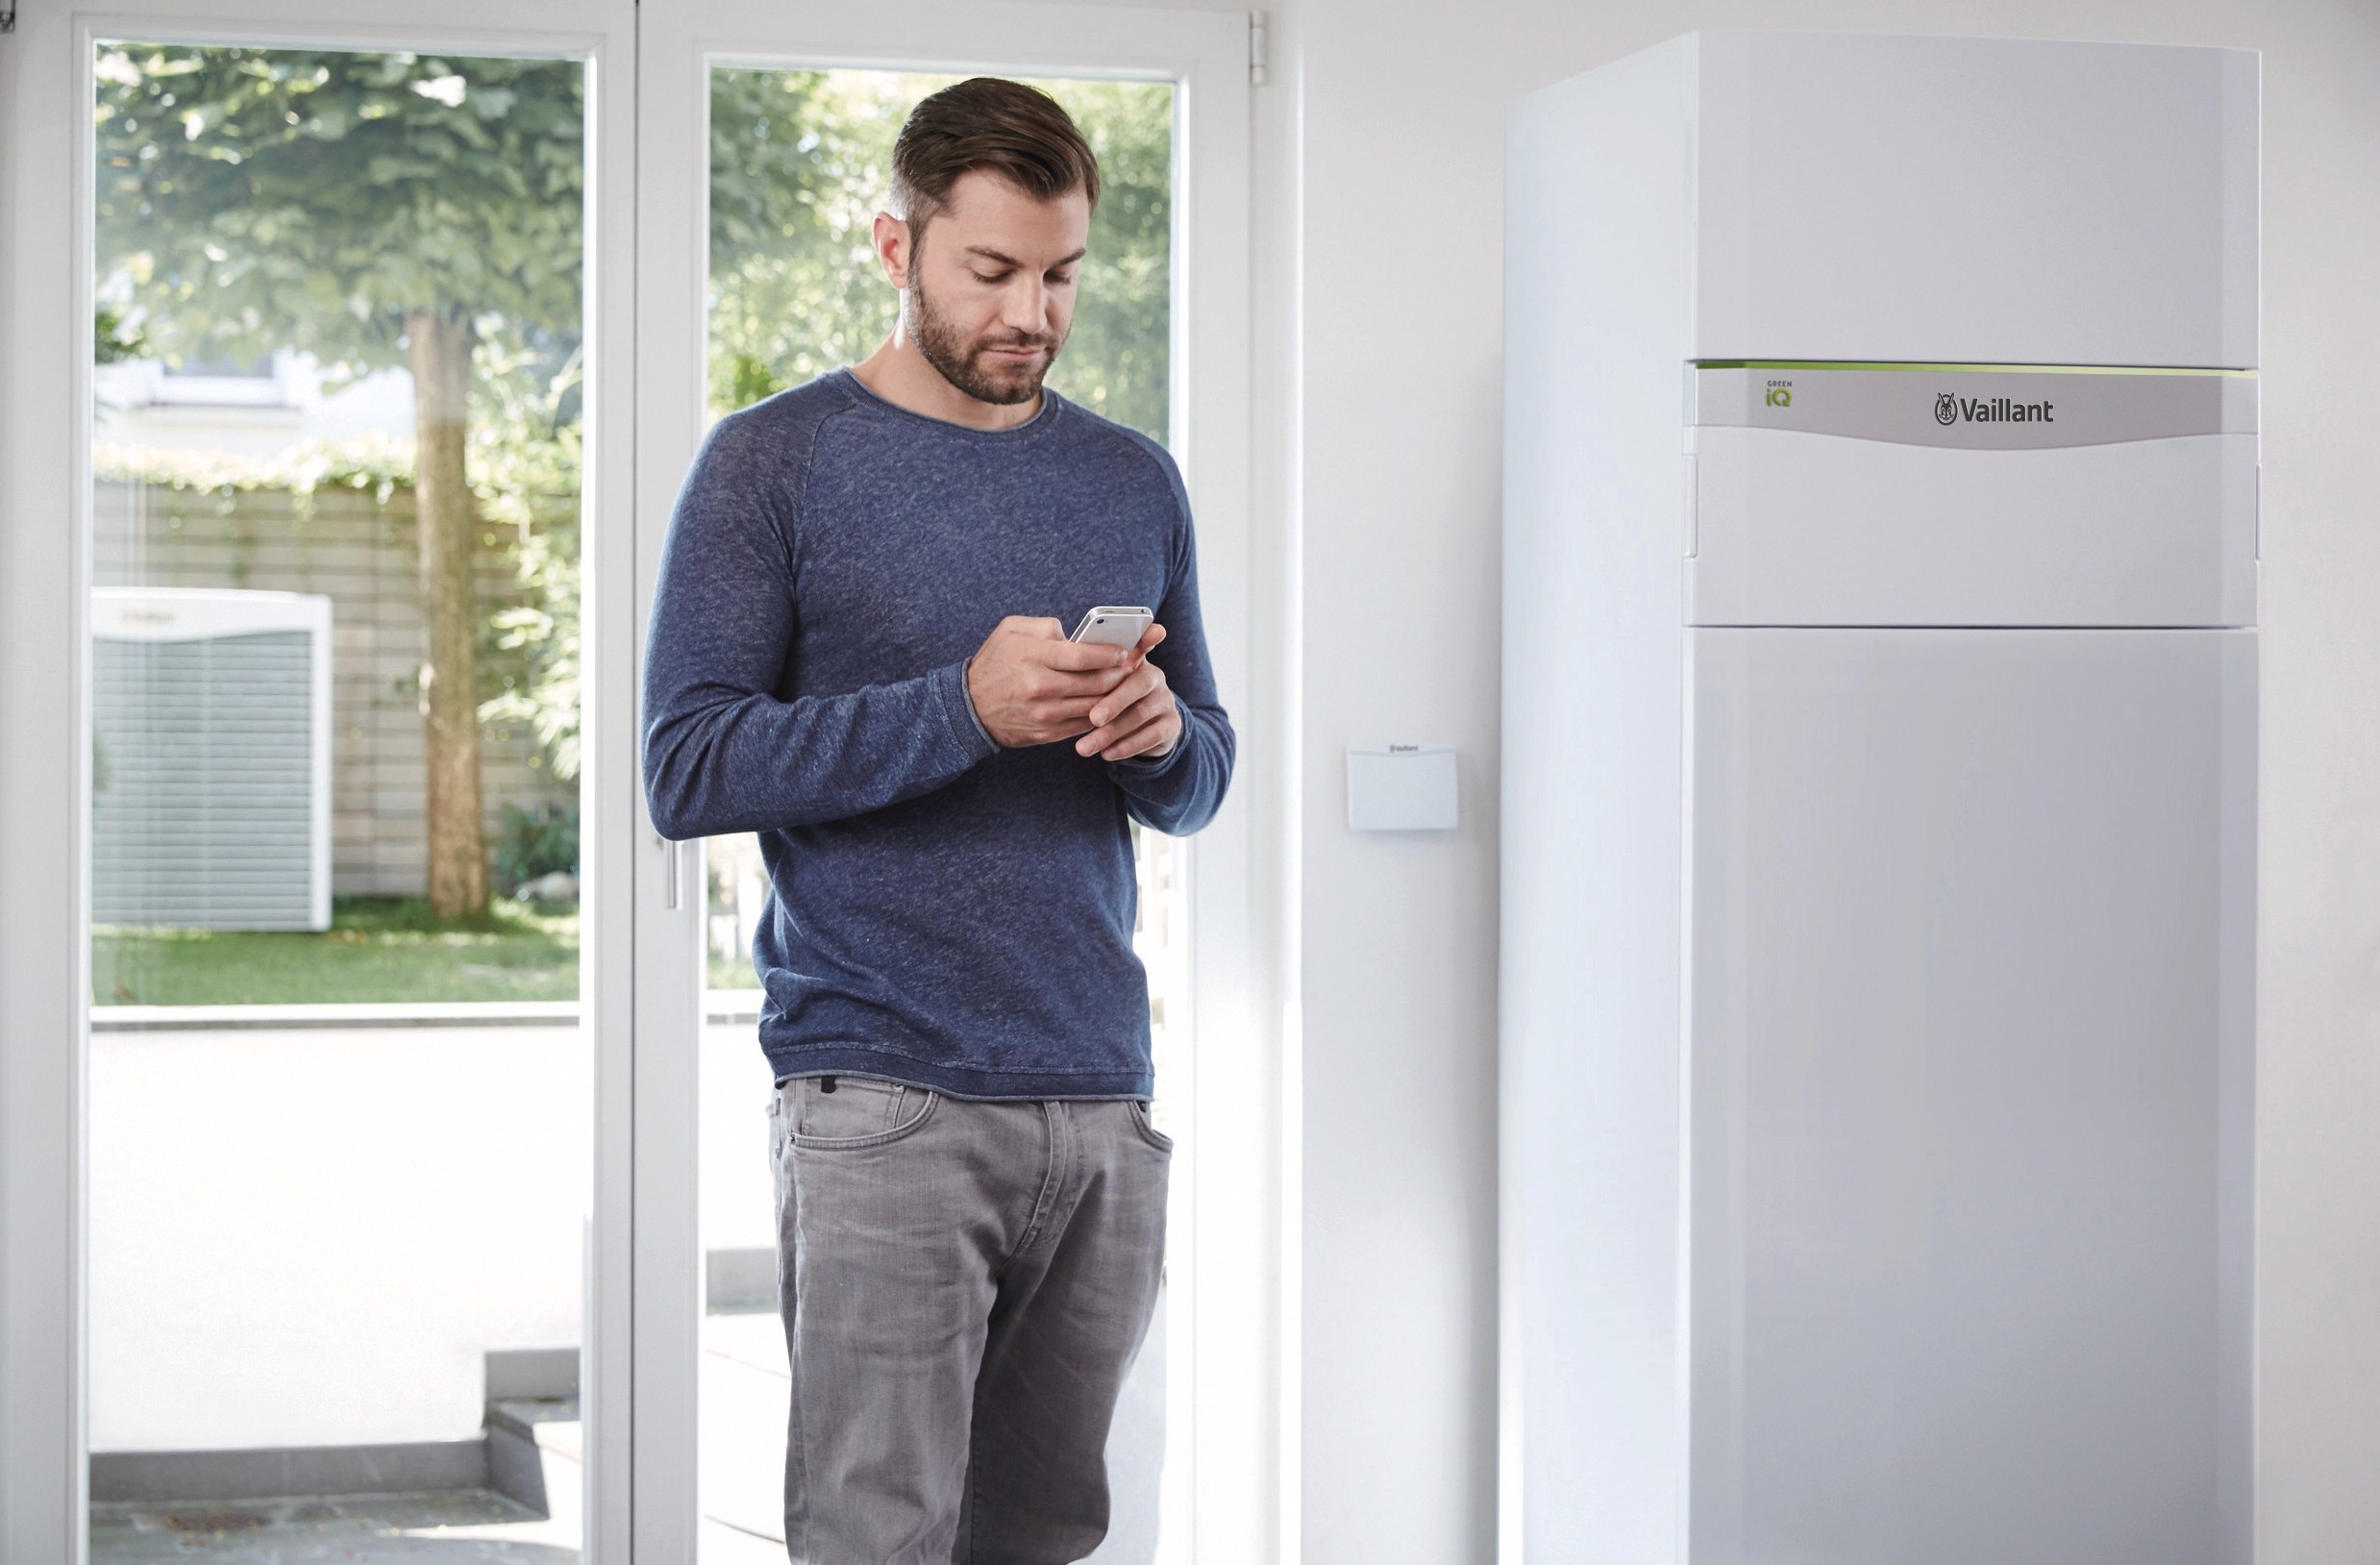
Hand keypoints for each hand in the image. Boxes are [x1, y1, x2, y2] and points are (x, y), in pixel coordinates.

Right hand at [965, 616, 1136, 747]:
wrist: (969, 707)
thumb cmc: (994, 662)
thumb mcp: (1011, 630)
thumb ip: (1046, 625)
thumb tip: (1076, 633)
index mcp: (1032, 656)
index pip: (1083, 655)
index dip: (1108, 653)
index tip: (1122, 651)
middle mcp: (1040, 686)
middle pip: (1095, 682)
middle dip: (1119, 674)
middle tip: (1131, 668)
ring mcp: (1044, 713)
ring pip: (1093, 705)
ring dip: (1113, 696)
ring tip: (1122, 685)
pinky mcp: (1046, 733)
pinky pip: (1082, 724)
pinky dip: (1098, 715)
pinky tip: (1105, 705)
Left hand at [1072, 623, 1179, 761]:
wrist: (1142, 731)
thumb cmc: (1110, 701)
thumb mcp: (1100, 685)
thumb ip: (1089, 673)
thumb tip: (1062, 664)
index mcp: (1136, 661)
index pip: (1140, 645)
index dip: (1146, 638)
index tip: (1147, 637)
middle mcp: (1155, 677)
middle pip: (1138, 684)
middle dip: (1114, 702)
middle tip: (1092, 718)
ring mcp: (1165, 701)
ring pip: (1141, 714)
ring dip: (1112, 732)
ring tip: (1086, 746)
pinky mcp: (1171, 725)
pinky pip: (1151, 735)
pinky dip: (1127, 746)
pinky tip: (1107, 753)